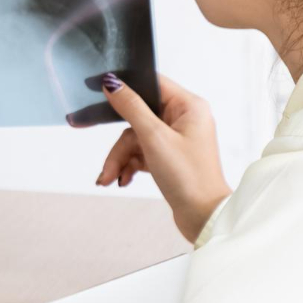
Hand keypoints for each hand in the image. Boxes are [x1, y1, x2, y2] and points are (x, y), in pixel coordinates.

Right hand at [91, 73, 231, 243]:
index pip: (152, 84)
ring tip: (109, 178)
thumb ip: (131, 107)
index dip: (126, 86)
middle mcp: (185, 119)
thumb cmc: (189, 177)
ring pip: (136, 138)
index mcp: (189, 106)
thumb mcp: (154, 138)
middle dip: (119, 141)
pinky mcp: (170, 156)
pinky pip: (141, 152)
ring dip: (120, 158)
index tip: (100, 90)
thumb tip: (112, 83)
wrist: (204, 218)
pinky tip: (121, 179)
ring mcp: (177, 139)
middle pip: (138, 116)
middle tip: (99, 147)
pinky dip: (129, 165)